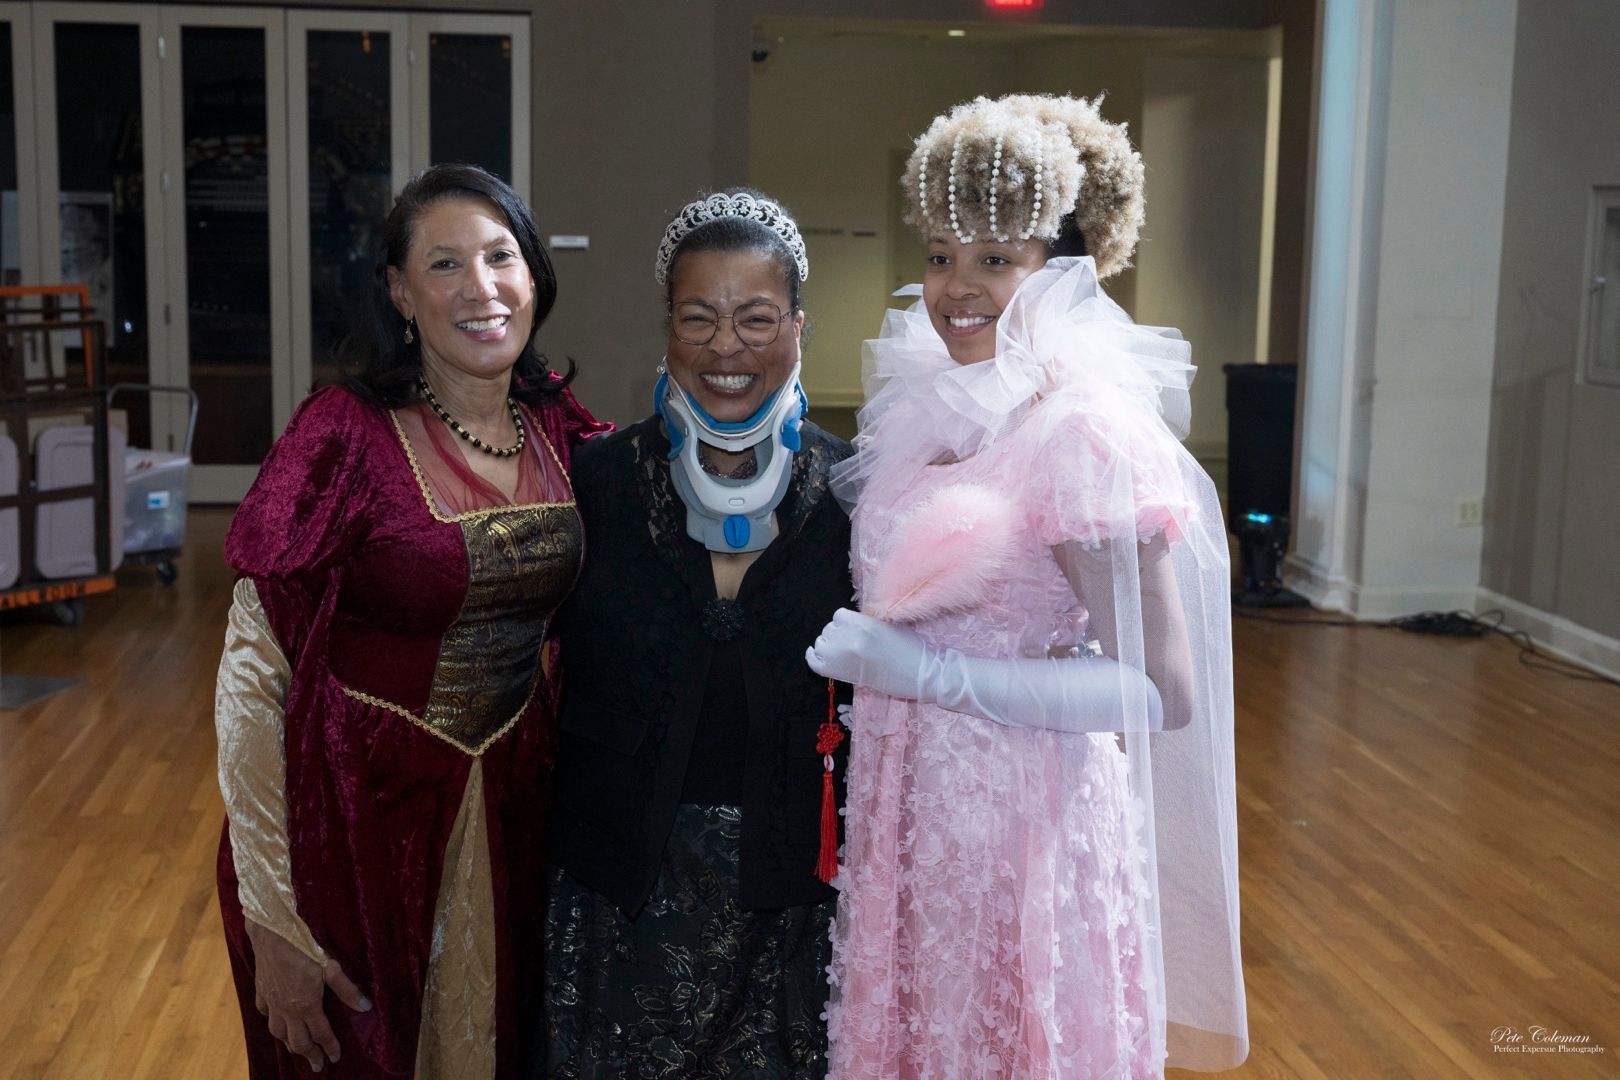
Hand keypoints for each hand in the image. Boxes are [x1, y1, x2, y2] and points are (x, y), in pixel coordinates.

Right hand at [245, 918, 371, 1071]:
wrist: (273, 935)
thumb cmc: (304, 949)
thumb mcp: (330, 968)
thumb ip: (347, 990)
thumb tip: (365, 1007)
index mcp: (307, 1006)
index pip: (321, 1034)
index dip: (330, 1047)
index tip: (335, 1058)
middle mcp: (287, 1010)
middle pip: (298, 1041)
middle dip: (309, 1055)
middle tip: (317, 1065)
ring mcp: (272, 1003)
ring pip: (279, 1033)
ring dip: (290, 1044)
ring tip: (298, 1050)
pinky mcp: (261, 993)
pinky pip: (265, 1015)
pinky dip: (273, 1024)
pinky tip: (277, 1023)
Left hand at [806, 608, 933, 698]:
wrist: (918, 675)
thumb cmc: (909, 648)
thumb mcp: (888, 625)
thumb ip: (865, 621)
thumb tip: (848, 622)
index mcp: (863, 624)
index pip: (838, 615)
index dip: (845, 623)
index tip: (853, 630)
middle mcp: (848, 638)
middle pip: (829, 629)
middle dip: (838, 635)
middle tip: (853, 644)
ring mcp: (840, 657)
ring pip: (821, 643)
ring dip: (829, 646)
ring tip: (843, 653)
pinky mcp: (836, 674)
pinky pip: (814, 662)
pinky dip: (813, 657)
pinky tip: (816, 653)